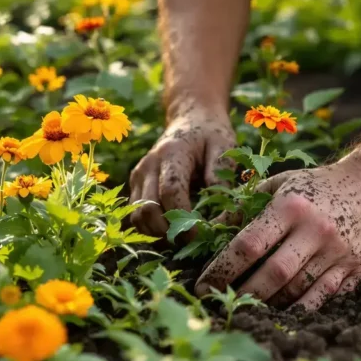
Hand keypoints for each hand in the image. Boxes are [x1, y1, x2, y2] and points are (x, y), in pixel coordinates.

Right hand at [130, 108, 235, 236]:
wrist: (190, 118)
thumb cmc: (210, 134)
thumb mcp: (223, 145)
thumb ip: (221, 172)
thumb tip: (219, 204)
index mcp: (171, 154)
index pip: (170, 192)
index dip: (184, 218)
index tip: (201, 234)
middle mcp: (148, 165)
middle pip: (148, 208)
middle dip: (169, 232)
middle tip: (194, 242)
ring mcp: (138, 176)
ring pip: (137, 216)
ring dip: (158, 234)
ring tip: (183, 238)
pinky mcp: (136, 185)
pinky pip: (136, 215)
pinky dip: (151, 229)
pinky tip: (172, 231)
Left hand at [195, 164, 360, 309]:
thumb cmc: (317, 185)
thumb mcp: (279, 184)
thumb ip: (243, 207)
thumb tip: (208, 231)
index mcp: (291, 206)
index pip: (249, 244)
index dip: (222, 268)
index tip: (203, 283)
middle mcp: (315, 230)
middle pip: (273, 274)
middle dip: (243, 293)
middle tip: (221, 301)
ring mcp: (337, 252)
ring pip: (297, 291)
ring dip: (268, 304)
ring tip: (246, 307)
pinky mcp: (355, 269)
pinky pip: (321, 298)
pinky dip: (297, 309)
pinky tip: (279, 311)